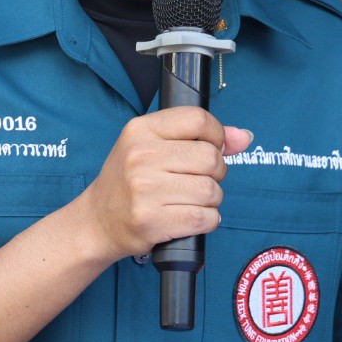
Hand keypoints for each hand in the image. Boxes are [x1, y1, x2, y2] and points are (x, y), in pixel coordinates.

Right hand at [77, 108, 252, 260]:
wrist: (97, 221)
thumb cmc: (128, 182)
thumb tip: (244, 137)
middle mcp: (140, 156)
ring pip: (211, 190)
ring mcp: (144, 189)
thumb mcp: (153, 147)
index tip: (211, 148)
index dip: (217, 136)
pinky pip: (204, 218)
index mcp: (140, 130)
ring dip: (211, 200)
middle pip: (211, 157)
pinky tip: (190, 218)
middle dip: (215, 173)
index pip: (198, 120)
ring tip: (191, 201)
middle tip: (198, 180)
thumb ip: (200, 137)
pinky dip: (206, 221)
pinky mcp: (151, 220)